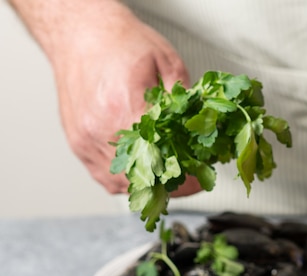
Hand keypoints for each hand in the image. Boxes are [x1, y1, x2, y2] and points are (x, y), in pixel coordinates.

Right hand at [47, 2, 198, 194]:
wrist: (80, 34)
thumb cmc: (121, 44)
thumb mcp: (166, 62)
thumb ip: (185, 99)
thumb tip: (202, 126)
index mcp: (127, 107)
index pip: (164, 157)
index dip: (186, 173)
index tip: (201, 176)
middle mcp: (102, 128)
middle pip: (143, 177)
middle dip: (172, 183)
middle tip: (191, 179)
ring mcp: (87, 140)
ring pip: (123, 184)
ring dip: (150, 185)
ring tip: (171, 177)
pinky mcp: (79, 144)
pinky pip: (105, 178)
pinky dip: (128, 181)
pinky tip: (144, 173)